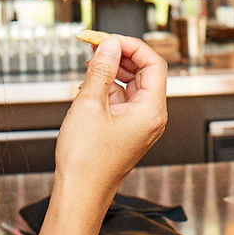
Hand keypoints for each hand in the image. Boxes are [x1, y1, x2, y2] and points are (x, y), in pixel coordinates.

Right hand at [56, 34, 167, 191]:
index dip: (131, 45)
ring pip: (132, 85)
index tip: (108, 39)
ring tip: (89, 66)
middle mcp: (152, 117)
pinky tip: (89, 88)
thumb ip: (101, 69)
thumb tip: (109, 45)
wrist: (80, 195)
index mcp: (152, 110)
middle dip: (120, 56)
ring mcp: (141, 125)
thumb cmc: (87, 161)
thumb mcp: (89, 105)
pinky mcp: (128, 130)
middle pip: (145, 72)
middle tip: (95, 46)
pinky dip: (108, 89)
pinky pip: (123, 100)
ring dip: (112, 72)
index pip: (153, 63)